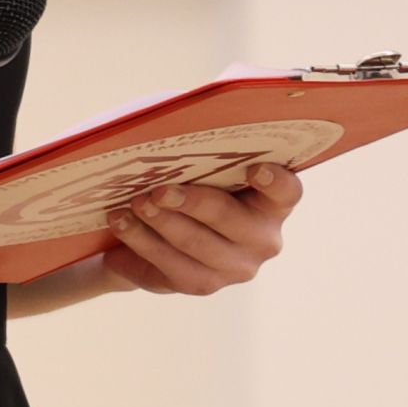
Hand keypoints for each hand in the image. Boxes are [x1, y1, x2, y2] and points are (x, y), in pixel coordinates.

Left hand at [100, 159, 300, 294]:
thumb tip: (168, 122)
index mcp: (271, 202)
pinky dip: (142, 241)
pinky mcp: (203, 284)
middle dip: (191, 202)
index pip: (286, 192)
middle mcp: (263, 238)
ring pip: (195, 244)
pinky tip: (121, 223)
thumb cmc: (189, 184)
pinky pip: (171, 266)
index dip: (275, 181)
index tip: (255, 168)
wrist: (164, 234)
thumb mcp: (199, 166)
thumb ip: (199, 150)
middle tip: (158, 190)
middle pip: (229, 218)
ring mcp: (236, 267)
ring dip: (159, 222)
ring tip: (132, 203)